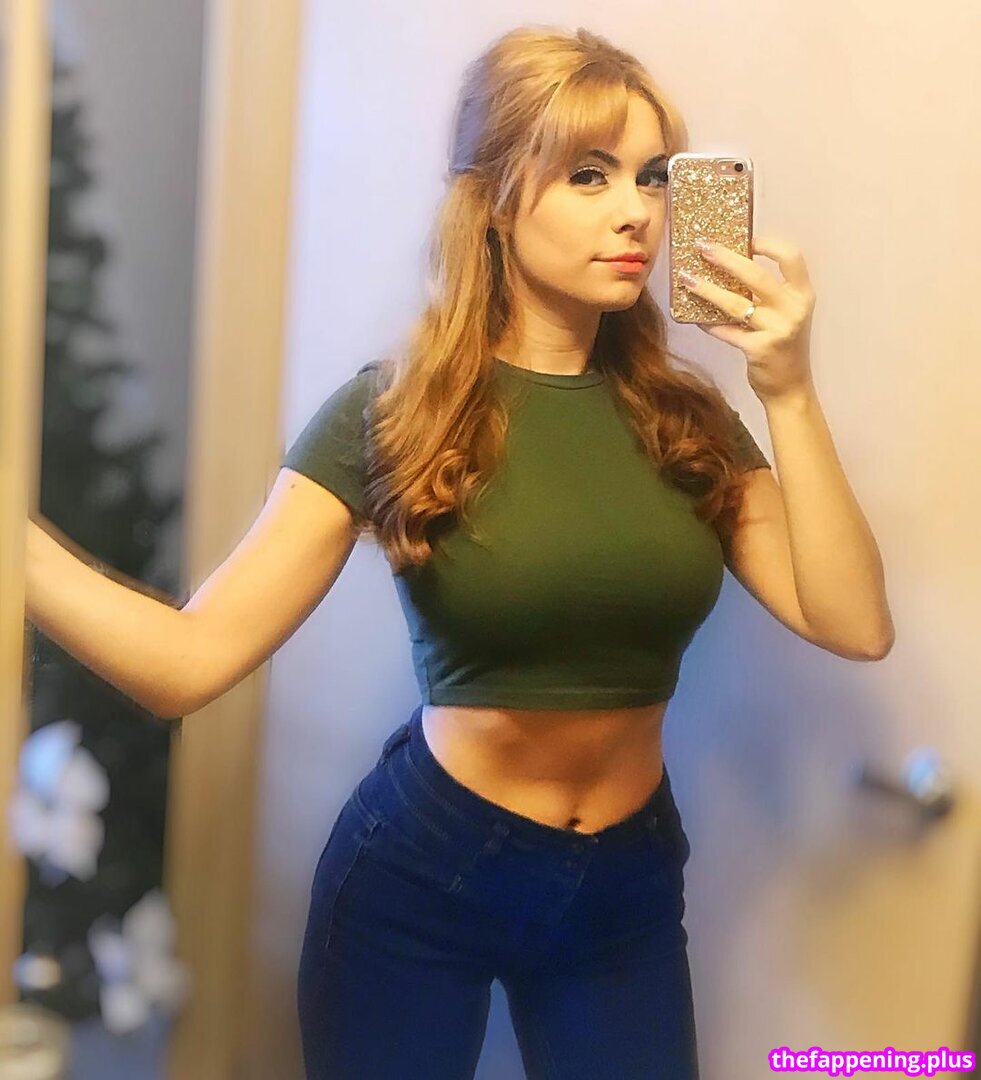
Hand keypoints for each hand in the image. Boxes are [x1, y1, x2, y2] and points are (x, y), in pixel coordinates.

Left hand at [681, 234, 816, 404]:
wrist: (790, 387)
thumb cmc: (783, 346)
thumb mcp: (785, 314)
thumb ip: (768, 294)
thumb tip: (731, 266)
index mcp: (802, 294)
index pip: (791, 257)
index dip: (769, 244)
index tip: (746, 239)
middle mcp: (793, 309)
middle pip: (757, 275)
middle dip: (726, 258)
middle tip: (702, 247)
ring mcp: (777, 329)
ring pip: (735, 303)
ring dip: (707, 289)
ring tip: (687, 278)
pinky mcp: (759, 349)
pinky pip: (726, 331)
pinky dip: (709, 323)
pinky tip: (695, 317)